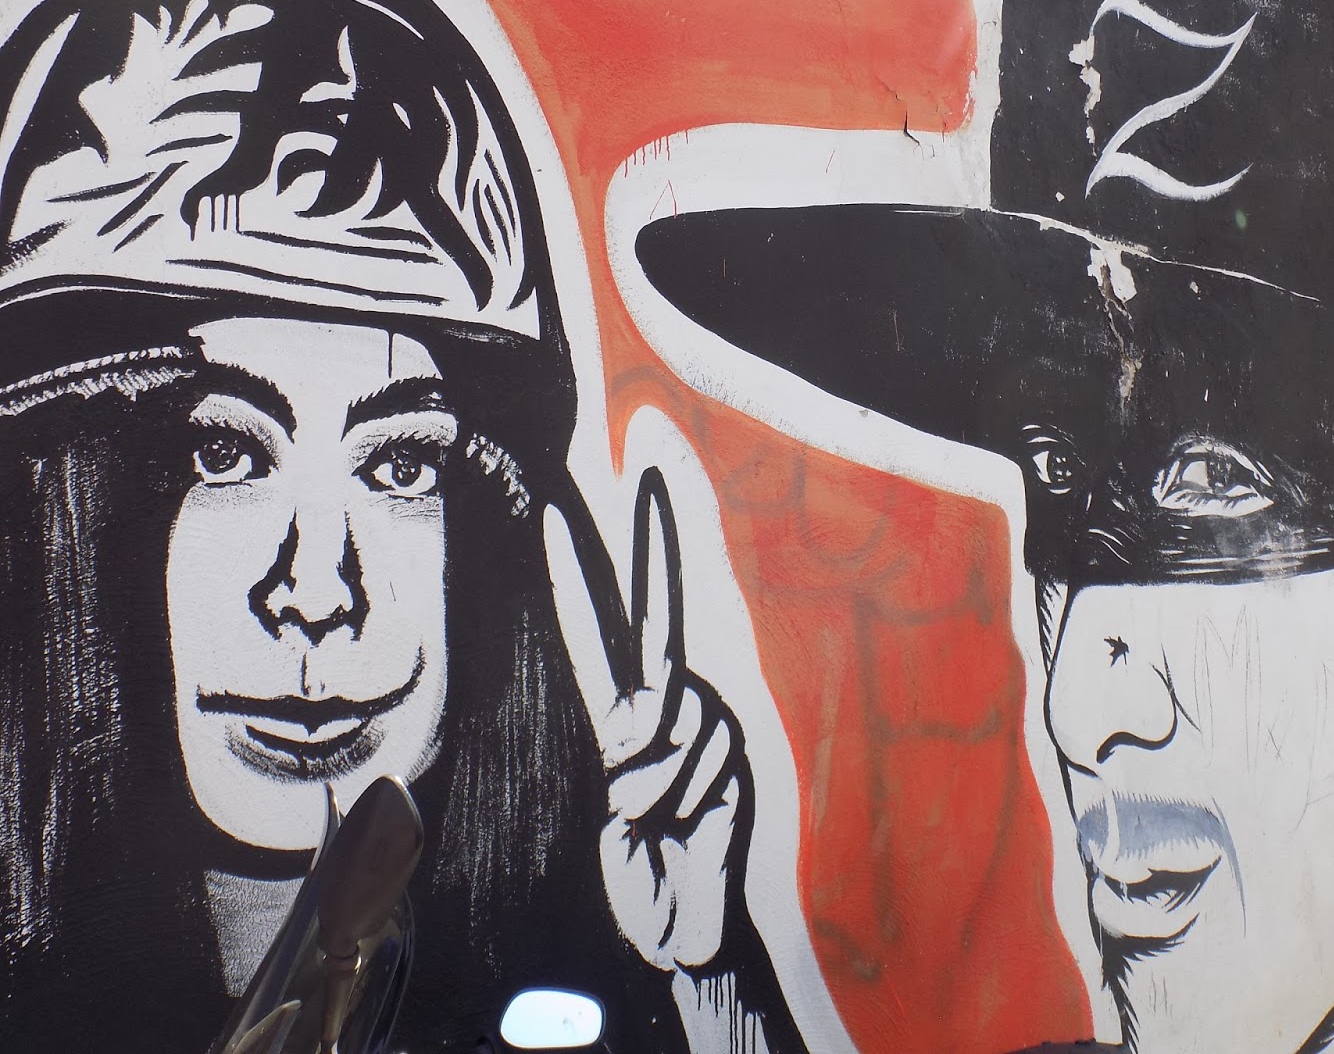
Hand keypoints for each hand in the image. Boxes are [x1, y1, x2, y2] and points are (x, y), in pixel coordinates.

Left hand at [544, 468, 749, 971]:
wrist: (692, 930)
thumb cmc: (646, 874)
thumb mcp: (617, 818)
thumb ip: (634, 762)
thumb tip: (663, 727)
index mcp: (621, 718)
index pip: (596, 630)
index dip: (577, 574)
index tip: (553, 514)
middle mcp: (667, 704)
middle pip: (657, 606)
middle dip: (655, 530)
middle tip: (650, 454)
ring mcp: (704, 723)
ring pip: (669, 711)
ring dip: (652, 779)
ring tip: (657, 823)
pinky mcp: (730, 751)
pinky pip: (695, 750)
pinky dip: (680, 789)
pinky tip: (687, 819)